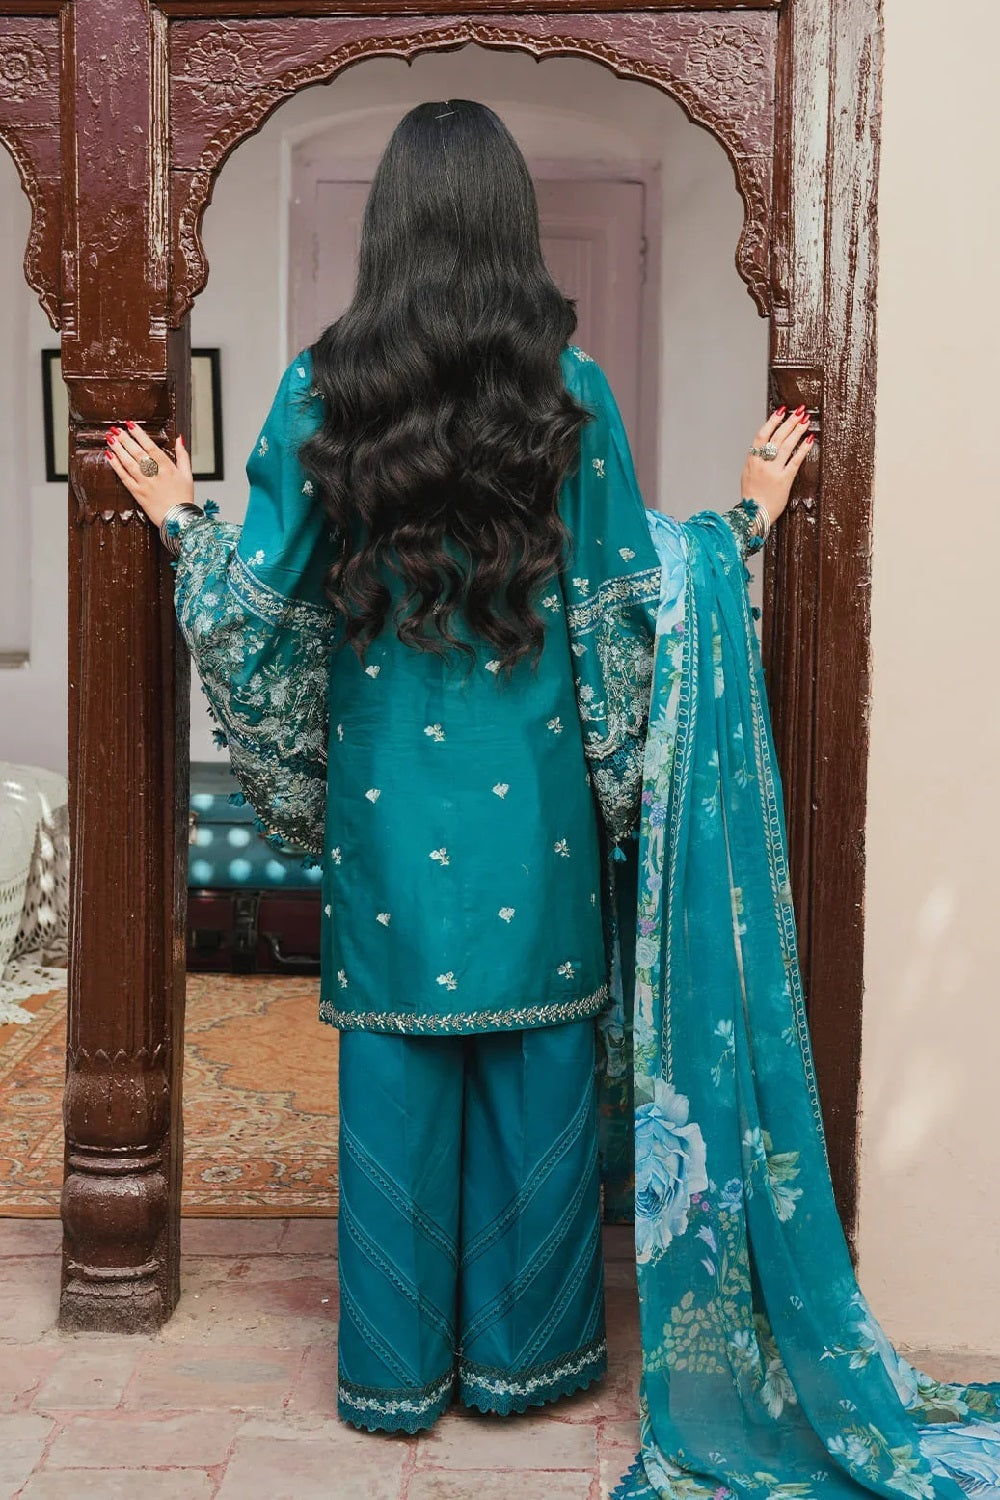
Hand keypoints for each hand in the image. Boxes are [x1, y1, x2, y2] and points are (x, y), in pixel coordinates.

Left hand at [103, 422, 193, 528]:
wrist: (178, 520)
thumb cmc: (184, 498)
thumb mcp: (188, 475)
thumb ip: (183, 455)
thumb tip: (179, 439)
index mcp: (167, 468)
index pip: (151, 447)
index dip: (139, 435)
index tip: (130, 425)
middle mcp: (155, 474)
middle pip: (137, 453)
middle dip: (125, 439)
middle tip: (115, 430)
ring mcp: (145, 484)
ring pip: (129, 463)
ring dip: (118, 450)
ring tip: (110, 439)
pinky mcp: (137, 494)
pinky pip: (124, 477)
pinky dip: (116, 466)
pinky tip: (110, 457)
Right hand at [740, 406, 813, 524]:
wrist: (754, 515)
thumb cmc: (752, 497)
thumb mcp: (748, 475)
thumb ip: (757, 460)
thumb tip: (767, 446)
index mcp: (752, 461)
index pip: (762, 435)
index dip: (772, 421)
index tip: (781, 411)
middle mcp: (762, 463)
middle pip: (777, 437)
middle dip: (789, 422)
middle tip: (799, 411)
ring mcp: (773, 471)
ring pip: (786, 445)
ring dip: (797, 431)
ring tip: (805, 421)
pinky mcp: (784, 480)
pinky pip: (795, 460)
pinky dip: (803, 448)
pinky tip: (810, 439)